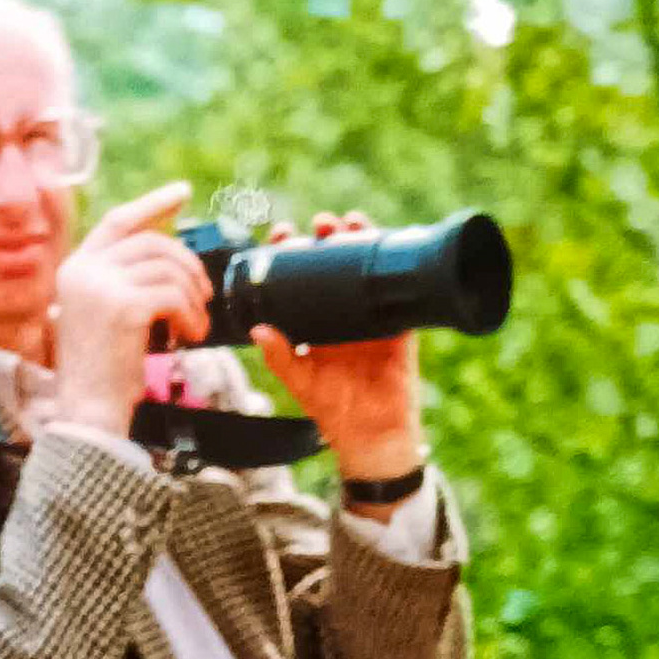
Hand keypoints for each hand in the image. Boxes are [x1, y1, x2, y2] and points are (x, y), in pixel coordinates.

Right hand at [52, 183, 211, 436]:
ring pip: (167, 267)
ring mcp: (101, 286)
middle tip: (205, 294)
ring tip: (196, 325)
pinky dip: (191, 315)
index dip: (152, 205)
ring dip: (193, 296)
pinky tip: (190, 336)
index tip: (182, 193)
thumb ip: (122, 282)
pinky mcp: (123, 306)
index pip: (119, 222)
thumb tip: (168, 258)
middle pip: (152, 242)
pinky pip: (174, 295)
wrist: (89, 414)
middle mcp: (83, 271)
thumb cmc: (103, 376)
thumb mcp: (105, 318)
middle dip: (187, 264)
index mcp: (75, 269)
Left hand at [250, 210, 426, 482]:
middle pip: (336, 260)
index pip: (302, 276)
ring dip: (361, 239)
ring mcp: (373, 313)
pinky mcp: (401, 323)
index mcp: (317, 320)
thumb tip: (258, 330)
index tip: (284, 234)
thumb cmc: (334, 411)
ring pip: (367, 266)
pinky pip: (400, 288)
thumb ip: (281, 358)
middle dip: (329, 235)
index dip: (293, 251)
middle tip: (322, 224)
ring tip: (352, 223)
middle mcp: (343, 311)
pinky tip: (388, 243)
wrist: (374, 436)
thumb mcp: (302, 382)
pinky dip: (395, 265)